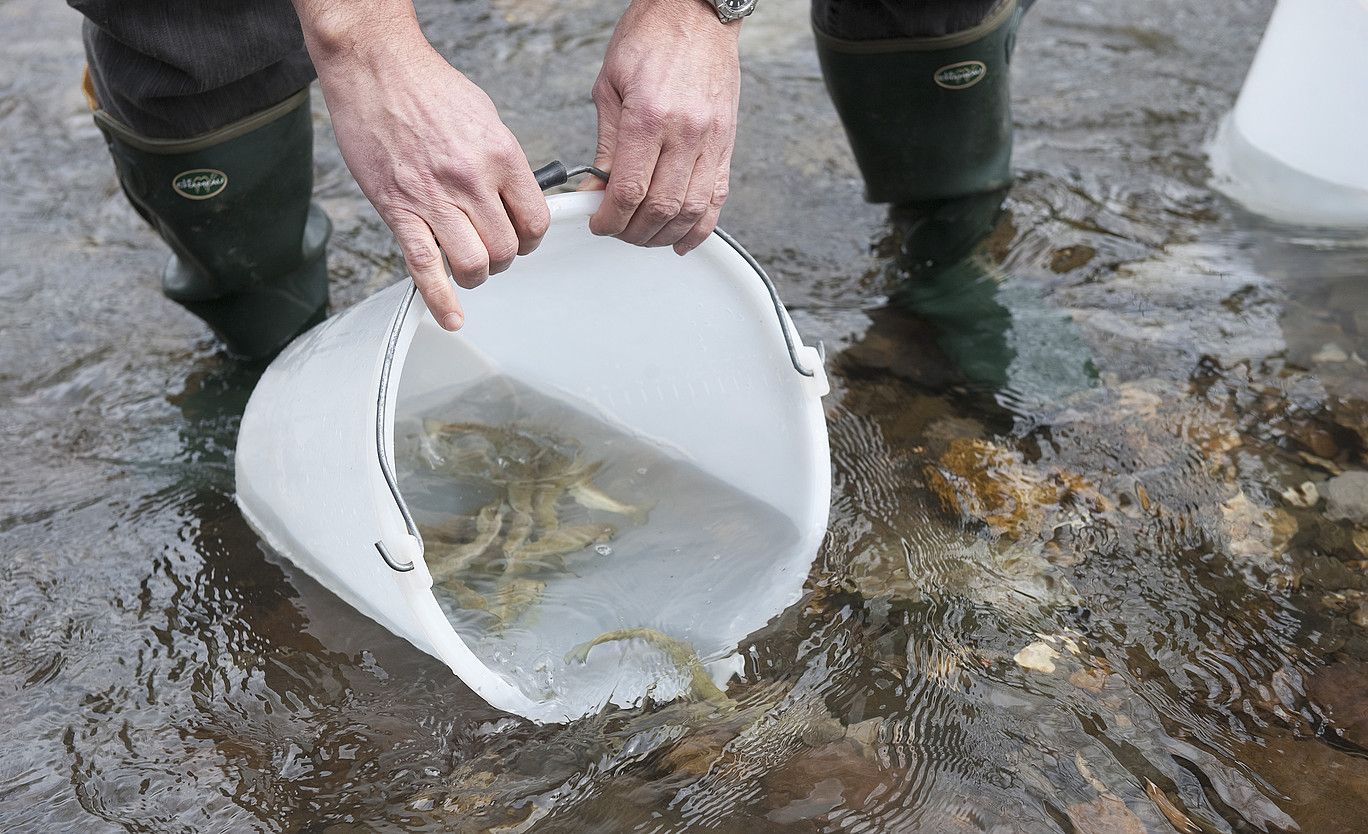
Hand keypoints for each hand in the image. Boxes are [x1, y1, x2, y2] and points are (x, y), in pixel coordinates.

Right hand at [299, 7, 547, 329]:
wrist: (375, 68)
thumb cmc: (427, 87)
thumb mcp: (485, 117)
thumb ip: (503, 162)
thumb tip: (515, 196)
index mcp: (501, 155)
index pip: (536, 220)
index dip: (532, 239)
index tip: (522, 239)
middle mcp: (472, 180)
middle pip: (507, 248)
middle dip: (503, 258)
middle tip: (491, 251)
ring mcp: (435, 198)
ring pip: (474, 264)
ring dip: (476, 275)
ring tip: (469, 266)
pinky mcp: (399, 209)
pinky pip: (425, 267)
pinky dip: (440, 299)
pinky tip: (451, 316)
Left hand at [586, 0, 740, 253]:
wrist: (697, 11)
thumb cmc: (652, 37)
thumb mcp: (611, 85)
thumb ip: (605, 144)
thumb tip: (595, 188)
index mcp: (649, 116)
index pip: (628, 190)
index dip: (608, 219)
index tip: (597, 223)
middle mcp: (685, 132)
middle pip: (660, 208)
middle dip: (632, 232)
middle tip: (616, 230)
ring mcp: (712, 140)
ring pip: (691, 211)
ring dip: (663, 235)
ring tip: (643, 235)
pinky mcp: (727, 144)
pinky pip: (717, 199)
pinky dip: (700, 227)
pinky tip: (681, 239)